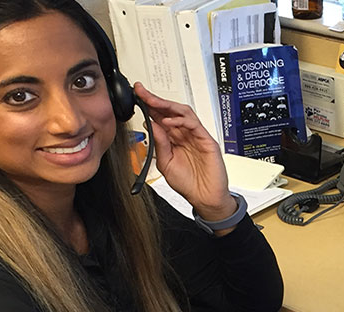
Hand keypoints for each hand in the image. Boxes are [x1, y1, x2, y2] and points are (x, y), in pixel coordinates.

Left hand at [134, 83, 236, 222]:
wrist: (204, 197)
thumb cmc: (188, 183)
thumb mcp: (165, 163)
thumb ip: (159, 144)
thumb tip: (150, 125)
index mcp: (174, 139)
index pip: (160, 117)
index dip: (149, 106)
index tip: (137, 96)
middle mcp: (184, 135)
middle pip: (171, 111)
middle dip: (155, 100)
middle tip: (142, 92)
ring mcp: (196, 136)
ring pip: (183, 112)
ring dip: (167, 106)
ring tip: (153, 102)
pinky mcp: (207, 140)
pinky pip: (194, 124)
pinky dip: (181, 121)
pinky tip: (168, 122)